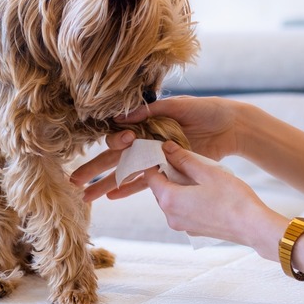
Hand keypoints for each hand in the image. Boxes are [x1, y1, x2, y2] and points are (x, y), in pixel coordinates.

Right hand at [71, 95, 244, 201]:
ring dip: (105, 184)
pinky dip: (128, 189)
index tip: (125, 139)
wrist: (230, 127)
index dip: (116, 140)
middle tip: (74, 181)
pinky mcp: (167, 171)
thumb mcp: (177, 106)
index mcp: (145, 123)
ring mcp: (154, 158)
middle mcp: (145, 141)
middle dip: (93, 169)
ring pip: (124, 173)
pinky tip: (112, 197)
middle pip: (113, 158)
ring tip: (86, 198)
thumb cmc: (205, 110)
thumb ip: (150, 111)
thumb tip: (120, 118)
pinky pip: (144, 182)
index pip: (119, 135)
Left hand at [145, 141, 285, 259]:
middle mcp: (170, 216)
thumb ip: (184, 159)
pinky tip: (203, 192)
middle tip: (183, 160)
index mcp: (169, 200)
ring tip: (196, 175)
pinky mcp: (193, 231)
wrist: (254, 227)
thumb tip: (166, 147)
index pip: (150, 176)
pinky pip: (182, 211)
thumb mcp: (207, 172)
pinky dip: (186, 200)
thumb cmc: (233, 198)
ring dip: (177, 187)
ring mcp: (181, 226)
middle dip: (167, 174)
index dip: (155, 162)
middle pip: (159, 189)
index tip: (165, 152)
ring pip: (171, 201)